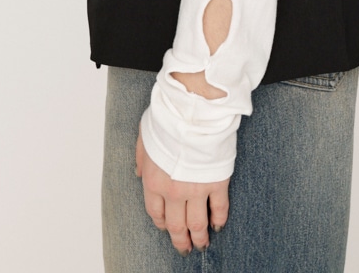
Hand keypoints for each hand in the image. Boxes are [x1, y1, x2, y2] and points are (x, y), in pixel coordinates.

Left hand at [135, 123, 229, 254]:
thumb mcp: (144, 135)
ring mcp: (196, 188)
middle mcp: (173, 190)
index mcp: (153, 181)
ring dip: (200, 238)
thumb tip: (138, 173)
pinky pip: (219, 208)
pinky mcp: (217, 182)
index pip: (156, 213)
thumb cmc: (168, 118)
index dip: (162, 223)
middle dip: (180, 240)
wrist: (193, 109)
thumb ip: (141, 157)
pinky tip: (219, 225)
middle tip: (185, 248)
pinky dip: (219, 219)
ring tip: (203, 245)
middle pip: (176, 225)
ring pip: (197, 223)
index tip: (168, 227)